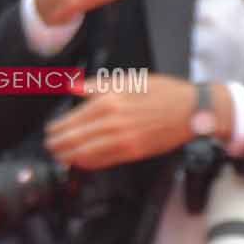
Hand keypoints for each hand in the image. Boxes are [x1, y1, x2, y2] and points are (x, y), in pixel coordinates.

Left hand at [44, 75, 202, 169]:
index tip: (51, 130)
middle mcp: (113, 122)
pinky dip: (88, 163)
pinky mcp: (133, 152)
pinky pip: (104, 161)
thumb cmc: (165, 93)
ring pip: (85, 153)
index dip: (56, 128)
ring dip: (69, 156)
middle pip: (74, 139)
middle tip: (51, 146)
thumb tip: (72, 87)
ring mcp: (123, 139)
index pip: (72, 119)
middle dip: (57, 145)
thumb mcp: (130, 80)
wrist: (192, 110)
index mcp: (109, 101)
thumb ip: (97, 85)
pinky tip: (82, 161)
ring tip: (61, 155)